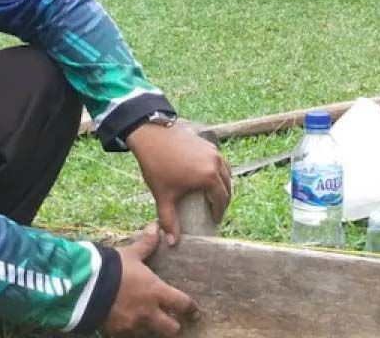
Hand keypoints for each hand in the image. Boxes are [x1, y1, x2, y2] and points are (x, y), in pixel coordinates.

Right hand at [103, 224, 199, 336]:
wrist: (86, 289)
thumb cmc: (113, 269)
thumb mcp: (131, 254)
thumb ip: (146, 243)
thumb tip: (156, 226)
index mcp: (156, 292)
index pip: (182, 304)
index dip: (191, 308)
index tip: (195, 311)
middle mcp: (148, 312)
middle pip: (171, 328)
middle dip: (174, 325)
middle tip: (173, 321)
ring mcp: (133, 325)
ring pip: (150, 332)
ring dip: (151, 327)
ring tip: (147, 320)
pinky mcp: (116, 332)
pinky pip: (129, 334)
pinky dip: (130, 329)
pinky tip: (126, 322)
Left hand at [128, 123, 231, 244]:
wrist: (151, 136)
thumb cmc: (157, 166)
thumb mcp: (163, 196)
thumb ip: (169, 220)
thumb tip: (173, 242)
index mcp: (209, 177)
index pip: (221, 200)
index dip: (219, 213)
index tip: (214, 221)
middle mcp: (216, 163)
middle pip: (227, 187)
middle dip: (223, 200)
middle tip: (216, 211)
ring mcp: (214, 151)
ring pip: (226, 172)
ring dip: (223, 185)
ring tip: (213, 195)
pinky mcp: (208, 144)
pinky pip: (219, 162)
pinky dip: (218, 172)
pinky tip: (207, 177)